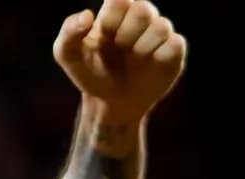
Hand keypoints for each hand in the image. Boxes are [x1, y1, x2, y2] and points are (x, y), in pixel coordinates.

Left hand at [54, 0, 186, 120]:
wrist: (110, 102)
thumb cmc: (90, 73)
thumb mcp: (69, 56)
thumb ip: (69, 33)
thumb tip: (87, 15)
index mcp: (115, 12)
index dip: (111, 19)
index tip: (104, 35)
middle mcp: (140, 18)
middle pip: (144, 8)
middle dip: (127, 33)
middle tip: (119, 48)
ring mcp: (159, 33)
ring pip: (161, 26)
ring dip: (141, 48)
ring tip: (132, 60)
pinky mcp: (174, 50)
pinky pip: (175, 44)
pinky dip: (159, 57)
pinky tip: (148, 66)